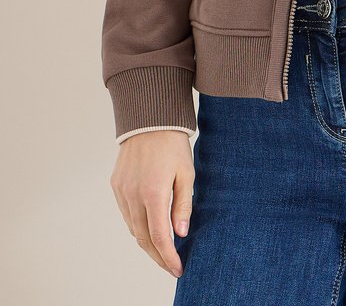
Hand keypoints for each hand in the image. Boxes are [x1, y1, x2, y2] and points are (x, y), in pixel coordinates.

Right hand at [110, 130, 194, 278]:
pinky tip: (149, 228)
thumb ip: (183, 205)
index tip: (178, 269)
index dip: (168, 257)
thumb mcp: (186, 173)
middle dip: (158, 256)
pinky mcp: (116, 185)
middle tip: (172, 265)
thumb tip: (180, 234)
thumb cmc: (173, 144)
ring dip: (147, 243)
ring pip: (133, 228)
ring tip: (163, 251)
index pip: (159, 237)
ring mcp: (122, 191)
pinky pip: (126, 214)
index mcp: (153, 193)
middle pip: (143, 238)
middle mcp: (133, 195)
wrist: (150, 119)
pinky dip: (138, 226)